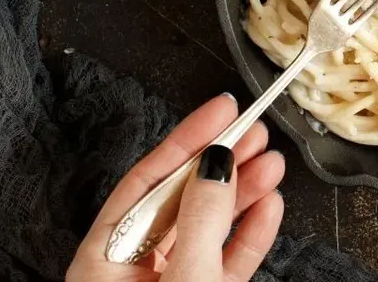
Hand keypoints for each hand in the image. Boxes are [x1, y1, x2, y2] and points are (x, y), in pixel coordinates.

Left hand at [67, 94, 286, 281]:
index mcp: (105, 260)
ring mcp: (172, 280)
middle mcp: (135, 268)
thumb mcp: (185, 279)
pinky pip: (229, 257)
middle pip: (182, 198)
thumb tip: (217, 164)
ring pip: (210, 225)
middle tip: (254, 131)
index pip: (146, 182)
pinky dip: (252, 231)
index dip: (186, 140)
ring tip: (272, 164)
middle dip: (222, 161)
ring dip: (245, 192)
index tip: (221, 111)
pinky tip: (270, 206)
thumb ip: (201, 222)